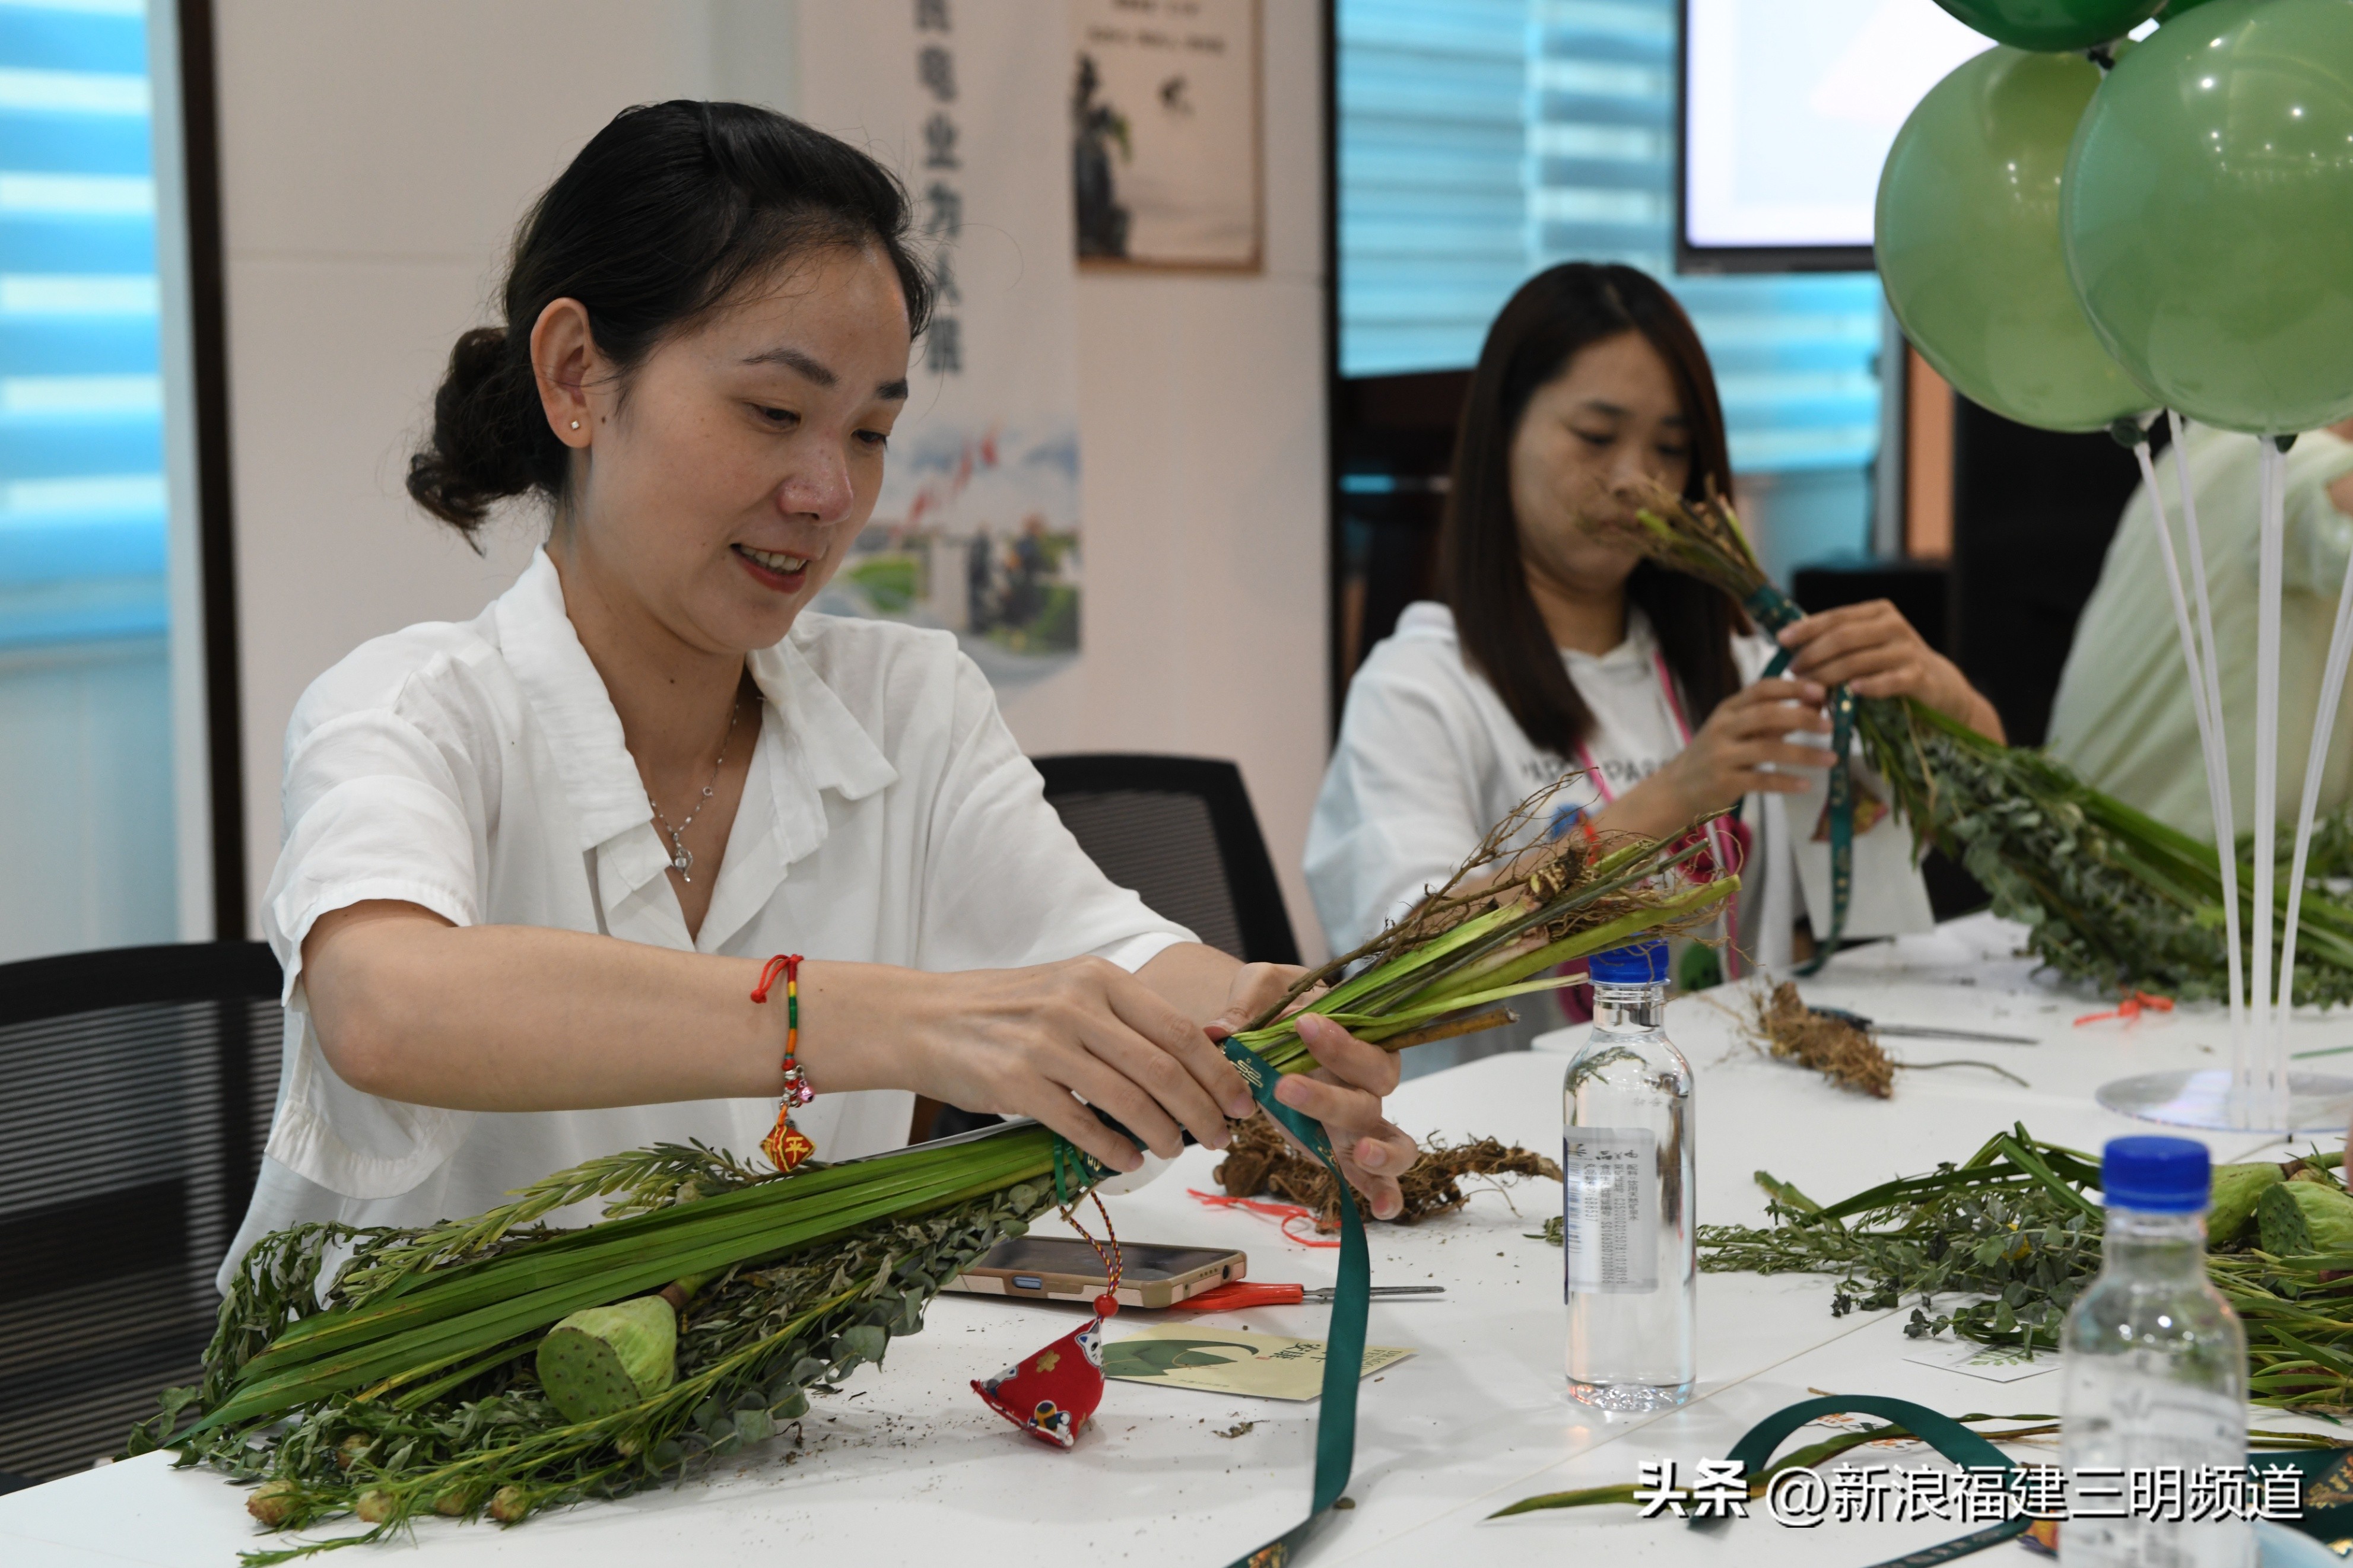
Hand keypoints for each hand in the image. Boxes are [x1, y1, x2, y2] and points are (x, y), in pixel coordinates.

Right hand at [880, 957, 1256, 1173]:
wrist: (922, 1017)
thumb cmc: (1001, 1008)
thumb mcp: (1066, 991)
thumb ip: (1118, 1020)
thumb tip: (1183, 1067)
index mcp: (1098, 978)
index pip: (1178, 1028)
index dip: (1218, 1071)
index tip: (1240, 1101)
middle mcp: (1076, 1005)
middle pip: (1163, 1067)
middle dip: (1202, 1109)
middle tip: (1220, 1137)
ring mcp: (1045, 1044)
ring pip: (1128, 1098)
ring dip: (1162, 1132)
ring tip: (1175, 1150)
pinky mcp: (1016, 1083)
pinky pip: (1080, 1124)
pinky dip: (1113, 1147)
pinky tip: (1129, 1159)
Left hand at [1206, 966, 1419, 1220]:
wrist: (1270, 1029)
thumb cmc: (1277, 1005)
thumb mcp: (1261, 988)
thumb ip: (1247, 1003)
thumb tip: (1220, 1030)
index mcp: (1362, 1035)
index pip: (1366, 1041)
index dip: (1341, 1041)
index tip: (1302, 1025)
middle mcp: (1368, 1081)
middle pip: (1371, 1093)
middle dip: (1330, 1095)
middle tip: (1283, 1086)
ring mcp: (1361, 1120)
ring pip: (1392, 1139)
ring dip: (1382, 1151)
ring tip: (1360, 1154)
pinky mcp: (1345, 1149)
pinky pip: (1377, 1176)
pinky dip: (1384, 1193)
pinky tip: (1379, 1211)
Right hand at [1604, 678, 1830, 838]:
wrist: (1677, 788)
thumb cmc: (1714, 755)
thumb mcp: (1736, 730)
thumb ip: (1770, 719)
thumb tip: (1814, 706)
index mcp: (1728, 709)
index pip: (1762, 688)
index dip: (1793, 687)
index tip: (1822, 690)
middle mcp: (1723, 728)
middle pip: (1767, 714)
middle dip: (1803, 716)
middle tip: (1831, 724)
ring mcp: (1722, 755)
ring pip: (1767, 748)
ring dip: (1804, 753)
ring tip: (1832, 758)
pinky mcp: (1724, 782)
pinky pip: (1761, 780)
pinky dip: (1786, 782)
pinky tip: (1807, 785)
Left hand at [1776, 600, 2005, 741]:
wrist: (1938, 686)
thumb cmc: (1889, 665)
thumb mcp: (1864, 647)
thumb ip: (1834, 644)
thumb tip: (1788, 649)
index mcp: (1877, 612)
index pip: (1835, 617)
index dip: (1806, 628)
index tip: (1781, 639)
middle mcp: (1893, 625)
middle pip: (1844, 638)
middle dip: (1813, 655)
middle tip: (1793, 672)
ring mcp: (1908, 650)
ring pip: (1860, 660)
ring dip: (1830, 676)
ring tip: (1810, 689)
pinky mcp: (1919, 675)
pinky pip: (1890, 680)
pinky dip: (1869, 686)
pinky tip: (1851, 692)